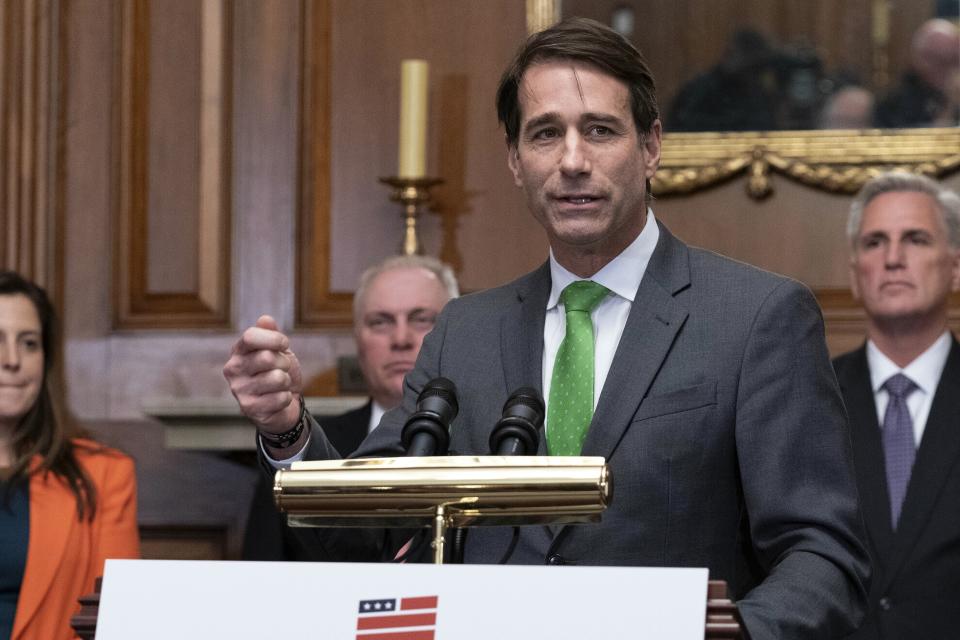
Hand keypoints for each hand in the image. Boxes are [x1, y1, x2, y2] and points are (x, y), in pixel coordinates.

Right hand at [223, 315, 302, 433]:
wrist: (283, 405)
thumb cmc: (278, 372)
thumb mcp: (278, 350)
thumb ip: (271, 334)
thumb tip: (265, 319)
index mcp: (238, 351)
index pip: (250, 336)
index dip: (274, 339)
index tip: (284, 344)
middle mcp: (232, 369)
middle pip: (267, 357)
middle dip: (284, 363)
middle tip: (282, 369)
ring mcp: (238, 390)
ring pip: (277, 378)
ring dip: (286, 382)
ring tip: (279, 385)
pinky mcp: (249, 408)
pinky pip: (281, 397)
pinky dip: (286, 398)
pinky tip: (277, 400)